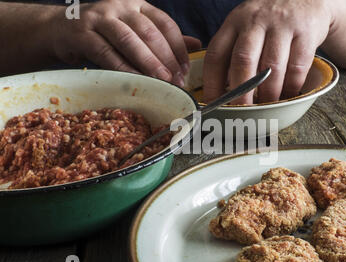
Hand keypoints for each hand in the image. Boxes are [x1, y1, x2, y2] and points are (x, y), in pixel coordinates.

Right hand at [50, 0, 200, 86]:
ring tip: (163, 81)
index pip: (165, 24)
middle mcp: (120, 6)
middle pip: (150, 32)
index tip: (186, 69)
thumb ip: (163, 37)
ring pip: (130, 41)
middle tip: (178, 80)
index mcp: (137, 4)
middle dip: (167, 59)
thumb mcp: (135, 31)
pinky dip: (124, 69)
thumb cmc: (104, 33)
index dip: (178, 48)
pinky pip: (107, 53)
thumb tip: (196, 44)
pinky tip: (137, 81)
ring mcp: (100, 17)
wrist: (61, 29)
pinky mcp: (82, 33)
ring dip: (149, 63)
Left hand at [203, 0, 333, 103]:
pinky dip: (291, 87)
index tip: (214, 104)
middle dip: (241, 93)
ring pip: (271, 67)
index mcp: (234, 22)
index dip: (212, 83)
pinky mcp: (306, 32)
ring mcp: (282, 25)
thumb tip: (222, 93)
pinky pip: (297, 67)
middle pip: (243, 61)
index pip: (216, 55)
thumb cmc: (270, 21)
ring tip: (267, 107)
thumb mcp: (246, 27)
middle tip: (242, 113)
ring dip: (268, 93)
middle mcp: (255, 21)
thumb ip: (233, 53)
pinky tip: (287, 95)